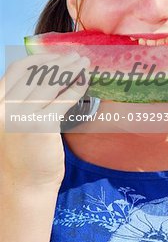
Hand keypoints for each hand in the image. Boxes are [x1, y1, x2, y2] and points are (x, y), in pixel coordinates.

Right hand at [0, 52, 89, 187]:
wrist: (25, 185)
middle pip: (38, 73)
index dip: (39, 59)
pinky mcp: (42, 126)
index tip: (57, 56)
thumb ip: (24, 98)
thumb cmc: (23, 152)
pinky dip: (76, 87)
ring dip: (71, 70)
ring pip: (52, 83)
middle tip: (77, 56)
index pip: (17, 69)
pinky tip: (85, 82)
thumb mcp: (15, 119)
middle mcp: (5, 107)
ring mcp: (22, 116)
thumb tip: (51, 71)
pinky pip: (64, 99)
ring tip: (84, 64)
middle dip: (61, 61)